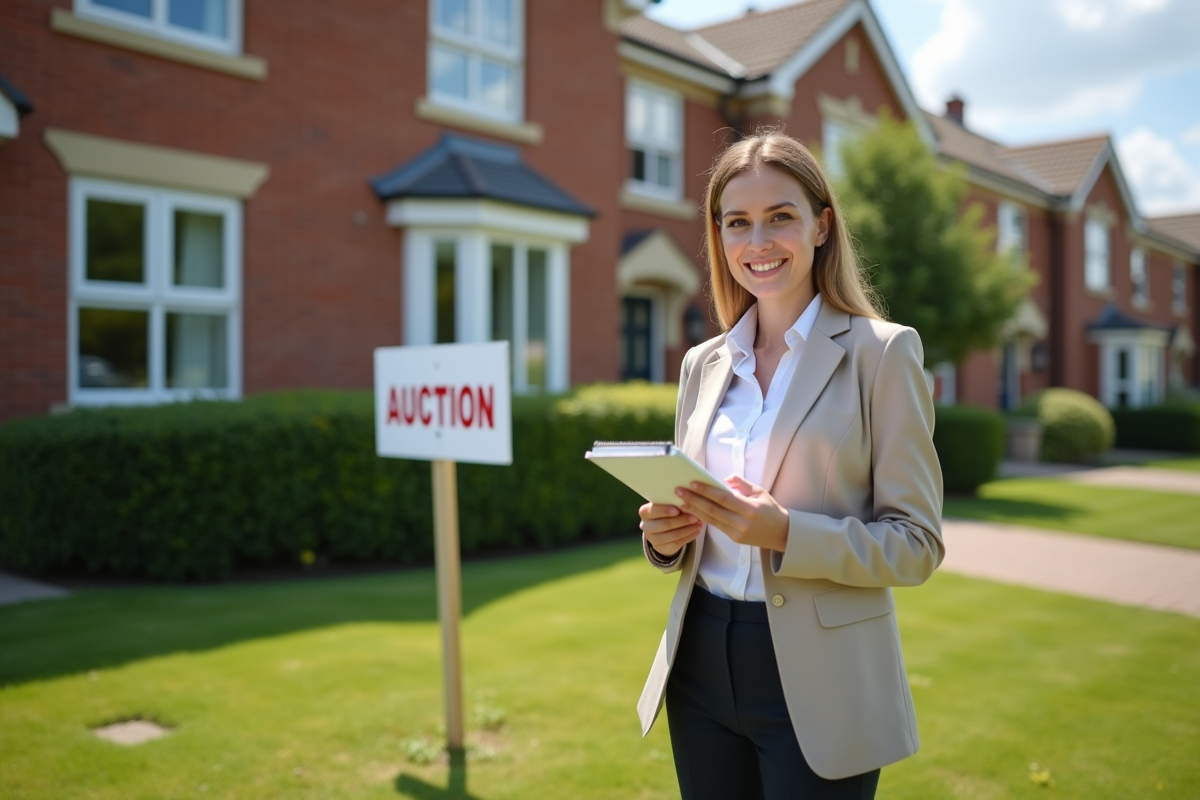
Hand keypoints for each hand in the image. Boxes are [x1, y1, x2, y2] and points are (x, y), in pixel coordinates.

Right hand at [639, 501, 701, 557]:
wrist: (662, 530)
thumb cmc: (666, 511)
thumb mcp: (666, 505)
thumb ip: (673, 503)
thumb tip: (688, 501)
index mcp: (645, 512)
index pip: (653, 511)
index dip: (665, 511)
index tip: (677, 510)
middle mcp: (646, 526)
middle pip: (665, 524)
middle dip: (682, 520)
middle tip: (695, 516)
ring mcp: (653, 539)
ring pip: (673, 535)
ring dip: (688, 529)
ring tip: (699, 523)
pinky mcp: (662, 548)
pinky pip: (678, 542)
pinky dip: (689, 536)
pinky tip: (697, 530)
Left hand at [674, 475, 788, 551]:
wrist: (782, 534)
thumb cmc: (771, 510)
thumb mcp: (759, 492)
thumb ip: (741, 483)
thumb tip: (724, 479)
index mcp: (750, 508)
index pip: (723, 498)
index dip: (706, 491)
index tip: (692, 483)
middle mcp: (742, 522)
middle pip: (713, 509)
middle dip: (694, 500)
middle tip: (679, 491)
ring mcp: (737, 532)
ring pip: (711, 519)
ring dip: (694, 510)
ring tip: (680, 502)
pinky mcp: (734, 538)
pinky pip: (716, 526)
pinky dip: (703, 518)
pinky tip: (693, 511)